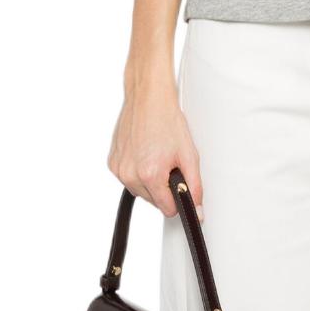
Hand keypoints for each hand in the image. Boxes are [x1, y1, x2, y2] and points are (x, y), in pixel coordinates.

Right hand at [108, 75, 201, 216]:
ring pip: (140, 191)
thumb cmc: (167, 121)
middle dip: (164, 188)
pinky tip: (145, 154)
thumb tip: (196, 211)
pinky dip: (138, 172)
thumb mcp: (189, 155)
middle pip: (153, 201)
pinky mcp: (112, 163)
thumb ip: (194, 187)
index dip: (178, 199)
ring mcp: (119, 169)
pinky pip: (129, 179)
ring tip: (156, 156)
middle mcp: (130, 175)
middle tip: (168, 164)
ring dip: (150, 180)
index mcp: (150, 174)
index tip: (180, 185)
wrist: (148, 99)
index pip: (167, 209)